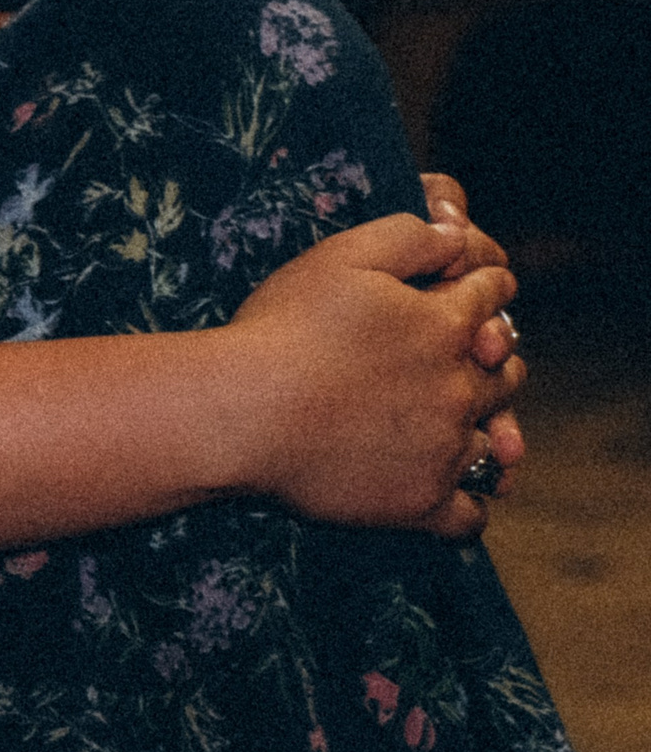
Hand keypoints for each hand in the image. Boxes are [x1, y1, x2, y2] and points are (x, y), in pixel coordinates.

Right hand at [225, 213, 523, 538]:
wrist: (243, 411)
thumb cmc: (284, 327)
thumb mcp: (341, 256)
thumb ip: (409, 237)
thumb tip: (456, 235)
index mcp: (444, 325)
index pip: (493, 295)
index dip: (486, 284)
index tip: (475, 285)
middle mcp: (458, 389)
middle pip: (507, 371)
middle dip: (494, 355)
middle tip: (469, 352)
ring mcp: (443, 451)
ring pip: (493, 441)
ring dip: (483, 426)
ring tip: (453, 420)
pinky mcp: (421, 502)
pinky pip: (469, 515)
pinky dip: (466, 502)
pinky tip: (443, 484)